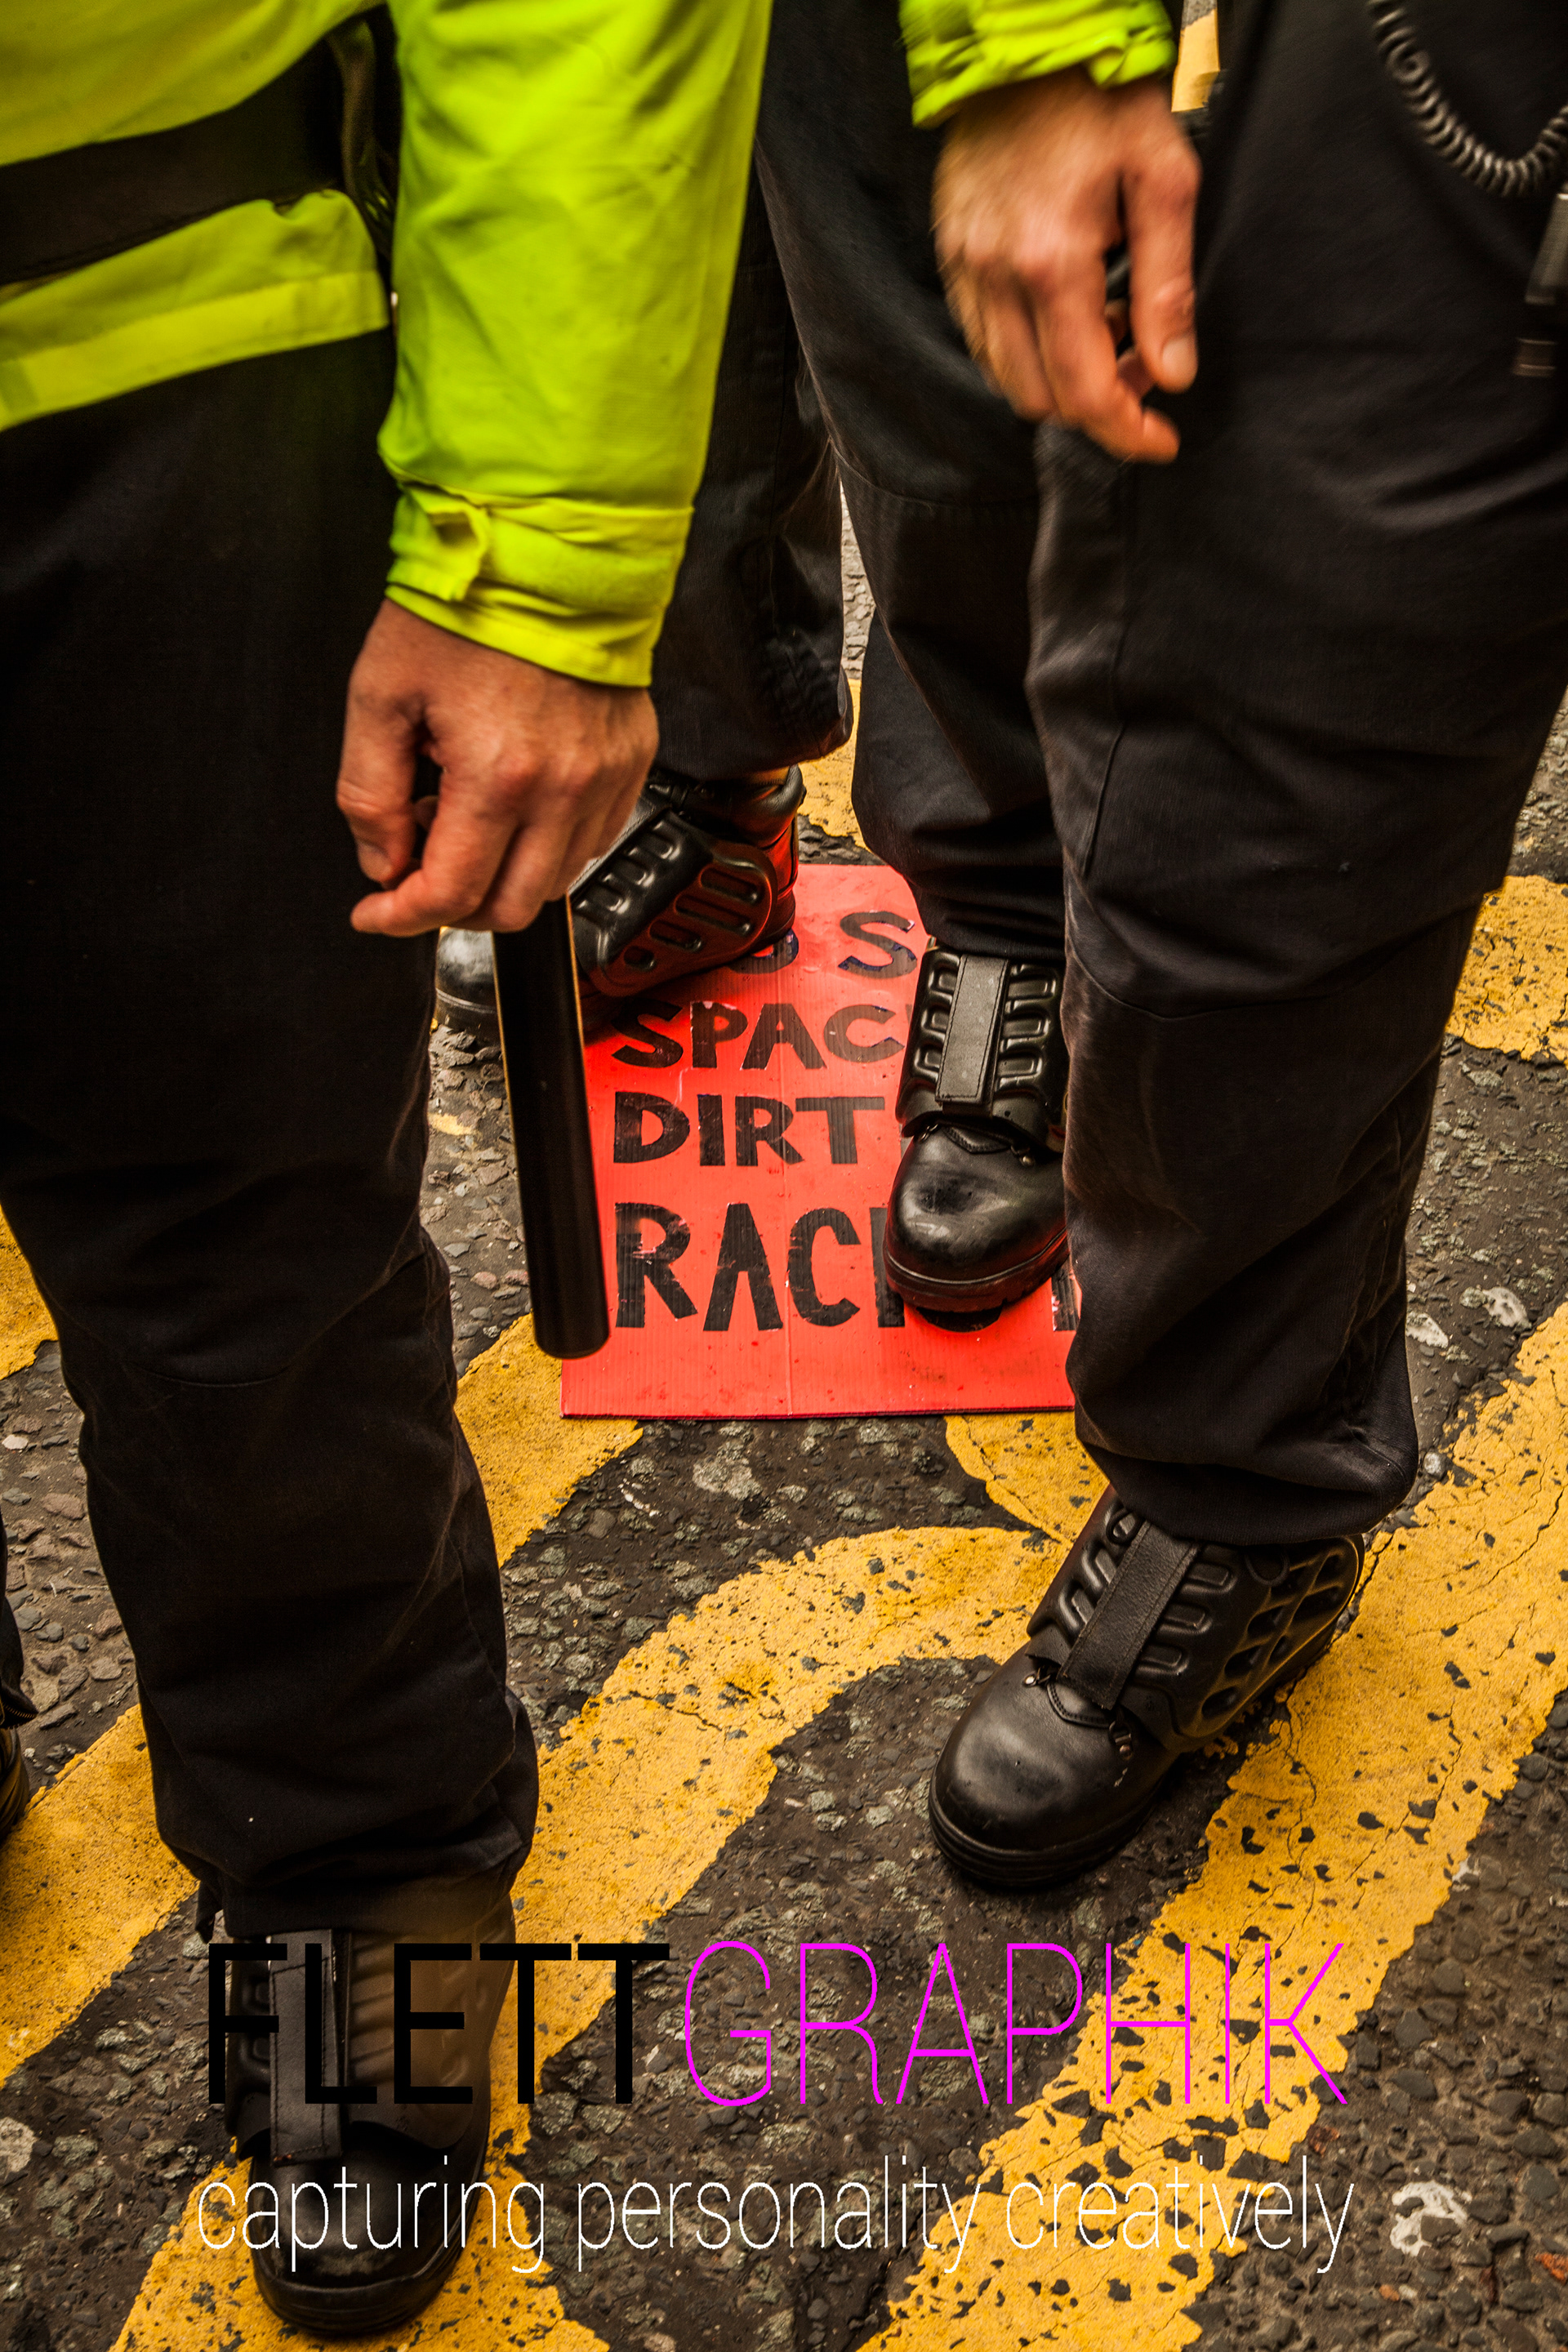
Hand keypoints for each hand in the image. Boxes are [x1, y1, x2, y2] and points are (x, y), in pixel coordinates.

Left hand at [337, 599, 656, 935]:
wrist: (546, 551)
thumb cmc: (467, 608)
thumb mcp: (380, 695)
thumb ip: (367, 793)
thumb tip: (382, 860)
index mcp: (498, 776)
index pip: (451, 893)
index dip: (402, 917)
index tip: (376, 912)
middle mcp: (564, 789)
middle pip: (510, 908)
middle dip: (454, 907)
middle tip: (420, 870)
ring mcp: (606, 779)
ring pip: (555, 883)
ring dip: (503, 875)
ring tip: (466, 819)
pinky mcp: (632, 762)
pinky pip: (593, 840)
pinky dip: (549, 846)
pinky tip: (516, 806)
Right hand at [934, 68, 1200, 460]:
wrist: (1025, 46)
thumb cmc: (1103, 100)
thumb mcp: (1164, 179)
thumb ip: (1168, 287)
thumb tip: (1172, 373)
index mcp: (1054, 262)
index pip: (1086, 391)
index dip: (1127, 432)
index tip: (1161, 440)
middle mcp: (998, 277)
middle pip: (1042, 399)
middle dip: (1097, 405)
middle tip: (1142, 369)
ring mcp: (966, 269)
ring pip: (1008, 377)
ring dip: (1061, 379)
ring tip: (1108, 330)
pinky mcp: (951, 257)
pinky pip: (984, 339)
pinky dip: (1027, 349)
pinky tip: (1065, 310)